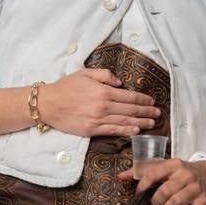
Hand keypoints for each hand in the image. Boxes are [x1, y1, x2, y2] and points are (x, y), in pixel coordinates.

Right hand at [41, 68, 160, 137]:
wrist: (48, 104)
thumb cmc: (66, 86)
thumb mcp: (85, 73)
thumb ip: (105, 75)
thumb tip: (120, 83)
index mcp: (103, 91)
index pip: (129, 97)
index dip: (143, 100)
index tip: (152, 101)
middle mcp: (103, 106)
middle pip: (131, 110)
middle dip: (146, 112)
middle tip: (158, 114)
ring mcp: (98, 119)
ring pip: (125, 122)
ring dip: (141, 123)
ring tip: (152, 124)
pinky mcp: (91, 130)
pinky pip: (113, 131)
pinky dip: (126, 131)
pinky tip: (136, 131)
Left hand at [118, 159, 205, 204]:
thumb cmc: (183, 172)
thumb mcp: (165, 167)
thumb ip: (143, 171)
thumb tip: (121, 176)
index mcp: (173, 164)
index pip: (153, 173)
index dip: (143, 185)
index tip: (139, 193)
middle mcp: (185, 175)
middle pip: (164, 191)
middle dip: (156, 201)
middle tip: (155, 202)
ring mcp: (195, 188)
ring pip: (176, 203)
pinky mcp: (204, 201)